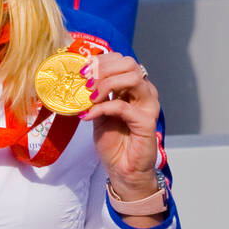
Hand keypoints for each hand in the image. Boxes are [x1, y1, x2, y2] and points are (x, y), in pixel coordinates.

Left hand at [78, 53, 161, 196]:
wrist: (123, 169)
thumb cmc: (114, 142)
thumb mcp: (99, 113)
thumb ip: (94, 96)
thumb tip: (79, 79)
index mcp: (133, 87)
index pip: (121, 60)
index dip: (101, 61)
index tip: (81, 71)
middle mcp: (144, 92)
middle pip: (129, 64)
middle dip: (103, 69)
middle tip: (84, 83)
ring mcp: (148, 105)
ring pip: (132, 78)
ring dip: (106, 84)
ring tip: (89, 98)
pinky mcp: (147, 121)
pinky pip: (123, 106)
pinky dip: (102, 108)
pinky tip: (88, 117)